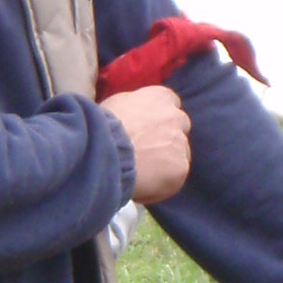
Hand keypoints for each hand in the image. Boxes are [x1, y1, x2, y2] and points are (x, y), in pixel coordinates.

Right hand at [108, 85, 191, 206]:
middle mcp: (176, 117)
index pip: (170, 105)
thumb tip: (133, 115)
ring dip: (164, 163)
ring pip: (178, 155)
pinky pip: (173, 179)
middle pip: (179, 129)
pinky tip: (142, 186)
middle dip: (167, 139)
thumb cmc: (102, 127)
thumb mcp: (116, 104)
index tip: (147, 131)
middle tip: (146, 153)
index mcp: (161, 97)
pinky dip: (161, 184)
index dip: (157, 120)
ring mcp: (180, 143)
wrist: (103, 151)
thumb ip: (134, 108)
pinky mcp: (181, 168)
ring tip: (140, 173)